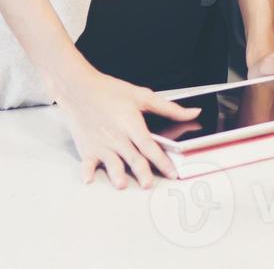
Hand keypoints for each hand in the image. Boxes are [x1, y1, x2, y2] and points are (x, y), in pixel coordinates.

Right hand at [53, 66, 199, 188]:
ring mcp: (101, 143)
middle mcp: (117, 136)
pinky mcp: (86, 147)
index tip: (172, 173)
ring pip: (111, 163)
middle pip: (132, 157)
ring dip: (116, 174)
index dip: (162, 161)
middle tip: (148, 185)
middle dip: (141, 172)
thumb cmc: (110, 91)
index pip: (150, 145)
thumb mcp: (143, 96)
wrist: (80, 88)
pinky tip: (89, 179)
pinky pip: (86, 162)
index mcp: (131, 123)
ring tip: (121, 184)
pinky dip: (86, 171)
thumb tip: (194, 112)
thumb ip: (170, 108)